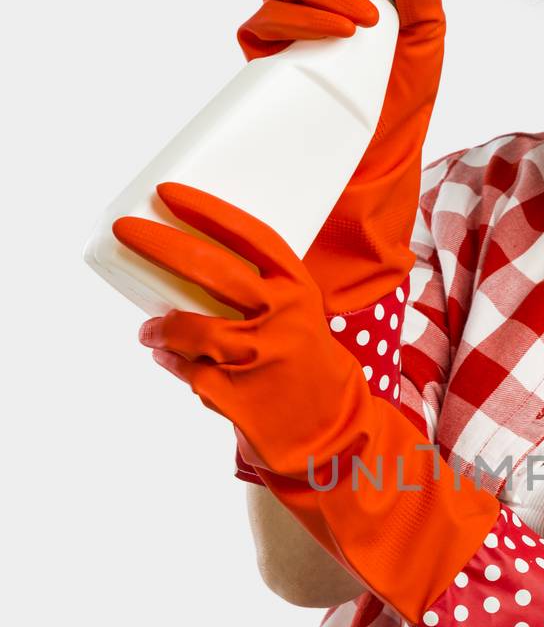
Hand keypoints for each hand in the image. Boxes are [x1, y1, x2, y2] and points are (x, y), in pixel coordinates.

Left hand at [113, 181, 373, 480]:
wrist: (333, 432)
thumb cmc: (306, 366)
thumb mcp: (299, 318)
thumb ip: (260, 294)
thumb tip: (191, 270)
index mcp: (299, 290)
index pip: (250, 236)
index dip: (207, 210)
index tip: (169, 193)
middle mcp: (282, 318)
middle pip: (210, 268)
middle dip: (159, 243)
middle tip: (126, 230)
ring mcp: (258, 357)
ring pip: (189, 327)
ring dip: (160, 327)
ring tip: (149, 330)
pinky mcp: (236, 395)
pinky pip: (187, 370)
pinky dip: (173, 363)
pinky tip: (169, 359)